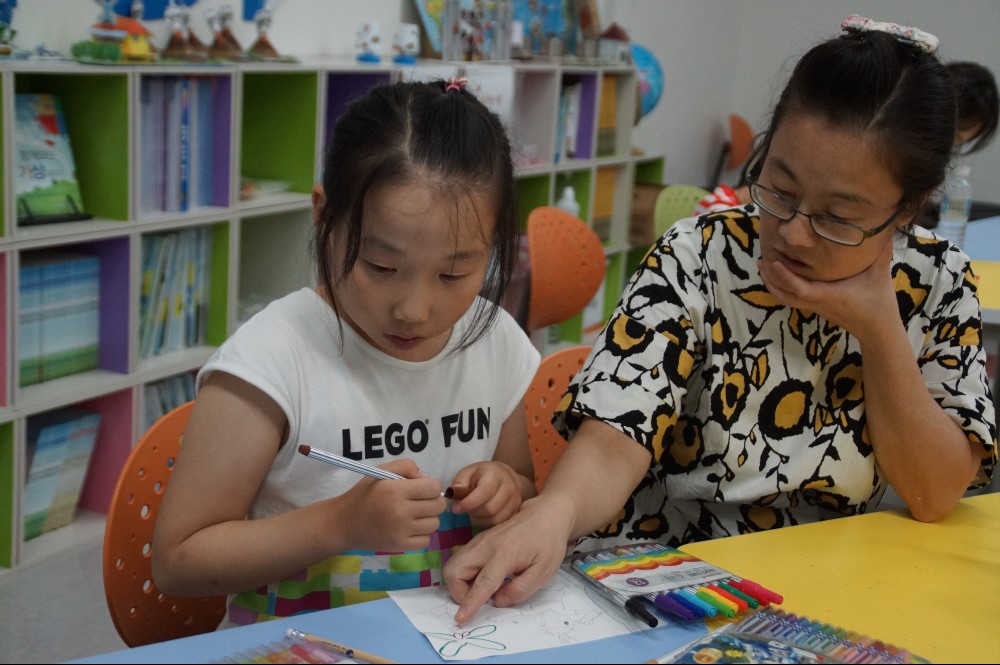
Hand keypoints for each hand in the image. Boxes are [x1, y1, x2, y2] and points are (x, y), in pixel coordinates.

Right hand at [337, 459, 445, 552]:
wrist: (345, 523)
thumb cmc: (364, 494)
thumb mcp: (381, 471)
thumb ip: (407, 466)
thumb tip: (428, 479)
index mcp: (396, 490)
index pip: (433, 488)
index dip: (430, 486)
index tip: (421, 489)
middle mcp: (401, 511)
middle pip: (438, 506)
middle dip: (432, 501)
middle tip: (419, 502)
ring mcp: (401, 531)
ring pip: (435, 524)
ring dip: (428, 518)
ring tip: (414, 515)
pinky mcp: (400, 546)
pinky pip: (426, 541)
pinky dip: (422, 534)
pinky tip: (410, 528)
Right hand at [443, 495, 572, 623]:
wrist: (545, 514)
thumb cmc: (547, 543)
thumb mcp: (544, 571)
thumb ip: (521, 590)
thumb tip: (498, 601)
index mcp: (504, 554)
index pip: (483, 582)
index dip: (470, 602)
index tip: (461, 618)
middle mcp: (485, 546)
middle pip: (454, 571)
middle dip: (459, 592)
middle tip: (480, 599)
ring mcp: (479, 542)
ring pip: (453, 566)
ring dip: (461, 584)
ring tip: (485, 589)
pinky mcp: (478, 541)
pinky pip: (461, 561)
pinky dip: (465, 575)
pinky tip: (486, 577)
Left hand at [447, 461, 524, 526]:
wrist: (505, 476)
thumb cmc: (482, 475)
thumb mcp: (468, 473)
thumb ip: (459, 483)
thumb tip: (453, 494)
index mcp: (496, 475)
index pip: (484, 492)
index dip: (469, 503)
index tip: (455, 509)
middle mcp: (509, 487)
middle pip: (490, 509)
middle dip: (473, 512)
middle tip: (465, 508)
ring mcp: (515, 501)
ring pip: (495, 519)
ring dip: (479, 519)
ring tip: (473, 511)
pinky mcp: (516, 511)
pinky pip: (500, 524)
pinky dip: (487, 523)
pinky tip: (481, 516)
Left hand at [757, 237, 898, 340]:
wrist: (877, 330)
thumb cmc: (879, 303)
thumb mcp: (880, 274)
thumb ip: (881, 251)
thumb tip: (885, 225)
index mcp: (829, 295)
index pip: (799, 288)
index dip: (784, 276)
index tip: (774, 261)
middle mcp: (817, 302)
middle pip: (784, 294)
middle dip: (770, 277)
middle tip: (762, 257)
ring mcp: (814, 307)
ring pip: (785, 298)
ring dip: (772, 283)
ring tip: (764, 264)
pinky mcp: (815, 308)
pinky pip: (791, 299)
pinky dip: (780, 288)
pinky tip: (779, 274)